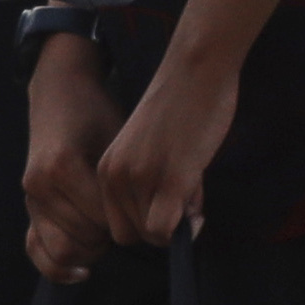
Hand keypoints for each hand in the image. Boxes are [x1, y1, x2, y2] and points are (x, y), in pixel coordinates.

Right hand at [18, 34, 119, 281]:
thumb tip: (184, 220)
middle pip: (88, 237)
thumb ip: (142, 181)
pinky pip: (37, 250)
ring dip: (92, 246)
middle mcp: (41, 185)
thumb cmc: (99, 115)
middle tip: (126, 217)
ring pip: (66, 250)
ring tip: (107, 227)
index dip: (130, 221)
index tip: (143, 209)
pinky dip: (58, 267)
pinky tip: (83, 272)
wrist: (60, 95)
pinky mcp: (28, 207)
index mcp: (64, 166)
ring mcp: (30, 198)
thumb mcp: (122, 139)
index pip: (105, 221)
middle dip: (112, 234)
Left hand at [89, 46, 236, 253]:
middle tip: (184, 194)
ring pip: (151, 235)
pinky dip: (184, 228)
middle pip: (130, 235)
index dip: (145, 221)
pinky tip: (198, 200)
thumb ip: (152, 187)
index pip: (115, 223)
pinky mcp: (169, 180)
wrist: (195, 69)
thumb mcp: (151, 151)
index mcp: (106, 168)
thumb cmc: (181, 106)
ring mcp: (140, 178)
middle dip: (160, 225)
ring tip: (192, 183)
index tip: (167, 198)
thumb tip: (176, 228)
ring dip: (177, 220)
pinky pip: (165, 231)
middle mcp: (114, 176)